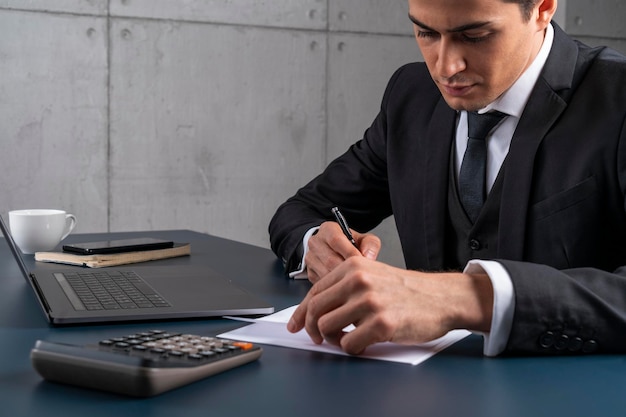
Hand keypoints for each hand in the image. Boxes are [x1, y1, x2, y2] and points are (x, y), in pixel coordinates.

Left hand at [287, 256, 493, 354]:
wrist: (441, 297)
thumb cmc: (406, 290)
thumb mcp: (372, 276)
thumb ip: (345, 287)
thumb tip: (315, 310)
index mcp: (352, 267)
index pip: (315, 292)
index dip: (301, 312)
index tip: (296, 325)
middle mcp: (358, 281)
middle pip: (316, 311)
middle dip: (313, 329)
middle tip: (319, 339)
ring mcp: (370, 302)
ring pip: (328, 328)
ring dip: (335, 340)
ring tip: (349, 338)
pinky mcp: (382, 324)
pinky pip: (349, 344)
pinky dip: (353, 349)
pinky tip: (364, 344)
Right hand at [304, 221, 380, 282]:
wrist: (333, 250)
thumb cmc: (349, 244)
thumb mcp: (363, 239)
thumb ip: (370, 244)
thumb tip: (369, 256)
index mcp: (328, 230)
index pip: (336, 240)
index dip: (350, 253)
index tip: (362, 262)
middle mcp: (315, 242)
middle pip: (330, 260)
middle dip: (347, 270)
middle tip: (361, 276)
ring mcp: (310, 258)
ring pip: (325, 273)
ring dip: (341, 280)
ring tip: (355, 282)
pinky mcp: (310, 272)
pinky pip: (322, 282)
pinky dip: (335, 286)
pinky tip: (346, 286)